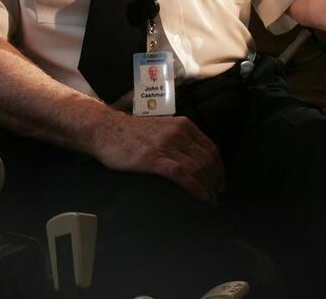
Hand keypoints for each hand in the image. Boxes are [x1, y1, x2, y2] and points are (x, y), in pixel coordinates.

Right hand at [91, 112, 224, 203]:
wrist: (106, 129)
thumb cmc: (133, 133)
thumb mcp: (163, 128)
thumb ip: (179, 139)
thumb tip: (194, 159)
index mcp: (184, 125)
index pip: (211, 148)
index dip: (219, 168)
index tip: (219, 181)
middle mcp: (179, 133)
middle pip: (208, 160)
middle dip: (216, 180)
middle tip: (216, 195)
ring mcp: (166, 145)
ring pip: (197, 168)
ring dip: (208, 187)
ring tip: (209, 200)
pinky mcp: (153, 158)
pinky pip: (181, 174)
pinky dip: (195, 187)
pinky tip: (200, 197)